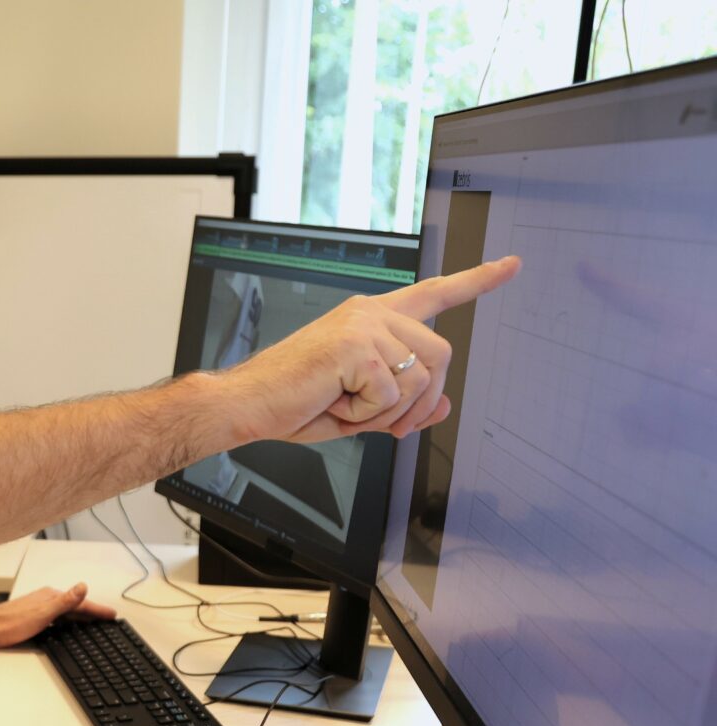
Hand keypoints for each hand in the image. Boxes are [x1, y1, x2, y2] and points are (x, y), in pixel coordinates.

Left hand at [0, 583, 115, 650]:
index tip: (111, 614)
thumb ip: (64, 601)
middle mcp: (45, 599)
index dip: (97, 609)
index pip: (80, 602)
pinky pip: (57, 617)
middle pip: (74, 606)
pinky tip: (67, 626)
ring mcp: (38, 608)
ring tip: (93, 621)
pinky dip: (67, 621)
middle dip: (92, 611)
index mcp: (50, 597)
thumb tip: (82, 586)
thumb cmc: (10, 624)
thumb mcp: (43, 613)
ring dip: (80, 615)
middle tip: (107, 617)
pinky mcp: (32, 617)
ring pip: (66, 611)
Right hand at [215, 255, 521, 443]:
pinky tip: (335, 404)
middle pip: (440, 356)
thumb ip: (403, 402)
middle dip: (421, 403)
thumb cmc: (292, 403)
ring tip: (350, 411)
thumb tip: (442, 406)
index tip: (511, 266)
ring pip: (421, 377)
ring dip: (391, 412)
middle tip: (388, 426)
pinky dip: (366, 415)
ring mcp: (363, 325)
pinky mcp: (354, 345)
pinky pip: (391, 393)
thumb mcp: (359, 408)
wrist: (247, 406)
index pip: (434, 293)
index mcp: (370, 319)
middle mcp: (369, 313)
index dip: (477, 281)